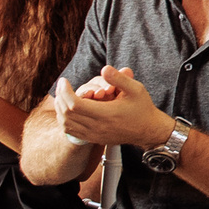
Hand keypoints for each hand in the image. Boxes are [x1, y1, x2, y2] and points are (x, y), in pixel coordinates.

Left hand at [55, 68, 172, 149]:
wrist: (147, 130)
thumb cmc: (142, 108)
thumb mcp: (136, 89)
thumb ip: (119, 79)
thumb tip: (104, 69)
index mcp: (106, 114)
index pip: (75, 104)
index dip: (65, 91)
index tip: (64, 81)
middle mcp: (97, 127)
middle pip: (67, 114)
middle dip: (60, 97)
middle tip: (62, 86)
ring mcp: (94, 135)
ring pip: (66, 124)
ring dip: (61, 109)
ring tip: (63, 96)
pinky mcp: (93, 139)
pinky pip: (71, 131)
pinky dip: (65, 120)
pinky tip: (68, 110)